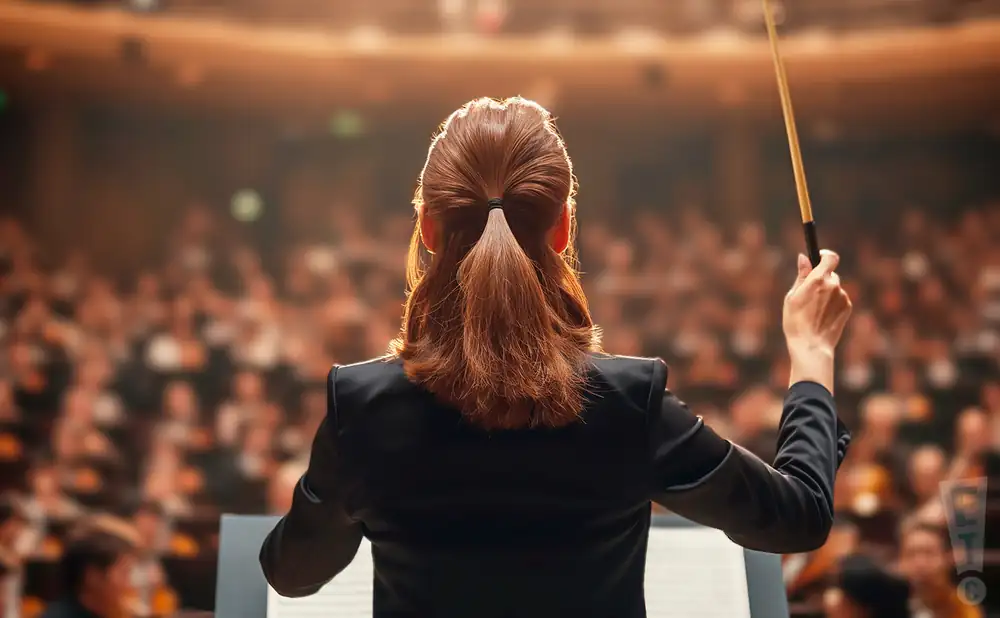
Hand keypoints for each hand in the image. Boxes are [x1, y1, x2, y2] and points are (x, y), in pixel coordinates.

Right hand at [783, 251, 852, 390]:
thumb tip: (804, 257)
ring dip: (827, 293)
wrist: (811, 345)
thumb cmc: (796, 322)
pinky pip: (840, 298)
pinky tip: (822, 316)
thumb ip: (801, 275)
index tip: (819, 258)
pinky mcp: (848, 307)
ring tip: (814, 310)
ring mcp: (842, 296)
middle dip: (822, 279)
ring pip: (835, 287)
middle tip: (810, 293)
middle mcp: (833, 285)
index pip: (830, 257)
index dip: (825, 256)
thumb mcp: (792, 296)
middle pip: (831, 274)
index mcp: (818, 280)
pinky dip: (832, 303)